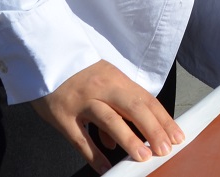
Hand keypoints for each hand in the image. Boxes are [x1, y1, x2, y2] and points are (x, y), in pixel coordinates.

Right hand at [31, 60, 183, 172]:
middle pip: (133, 107)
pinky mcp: (62, 115)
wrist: (42, 55)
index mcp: (115, 78)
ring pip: (109, 120)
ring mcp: (81, 101)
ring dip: (128, 139)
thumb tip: (115, 142)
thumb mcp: (99, 81)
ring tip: (142, 157)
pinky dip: (94, 154)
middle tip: (166, 148)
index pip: (145, 100)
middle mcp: (101, 88)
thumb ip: (113, 107)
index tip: (177, 136)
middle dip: (153, 128)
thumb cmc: (76, 71)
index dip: (163, 119)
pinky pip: (80, 138)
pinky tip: (105, 167)